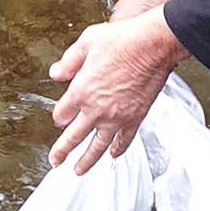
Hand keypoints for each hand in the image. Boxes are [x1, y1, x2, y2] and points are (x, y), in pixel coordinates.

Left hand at [47, 10, 185, 175]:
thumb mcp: (86, 42)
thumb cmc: (122, 40)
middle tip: (56, 161)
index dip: (59, 116)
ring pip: (97, 146)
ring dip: (86, 161)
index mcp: (80, 91)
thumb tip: (55, 74)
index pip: (61, 114)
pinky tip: (112, 155)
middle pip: (74, 137)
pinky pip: (124, 141)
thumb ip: (68, 61)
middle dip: (62, 151)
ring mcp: (116, 117)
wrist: (154, 45)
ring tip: (79, 171)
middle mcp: (95, 109)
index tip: (60, 117)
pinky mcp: (135, 119)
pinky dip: (117, 150)